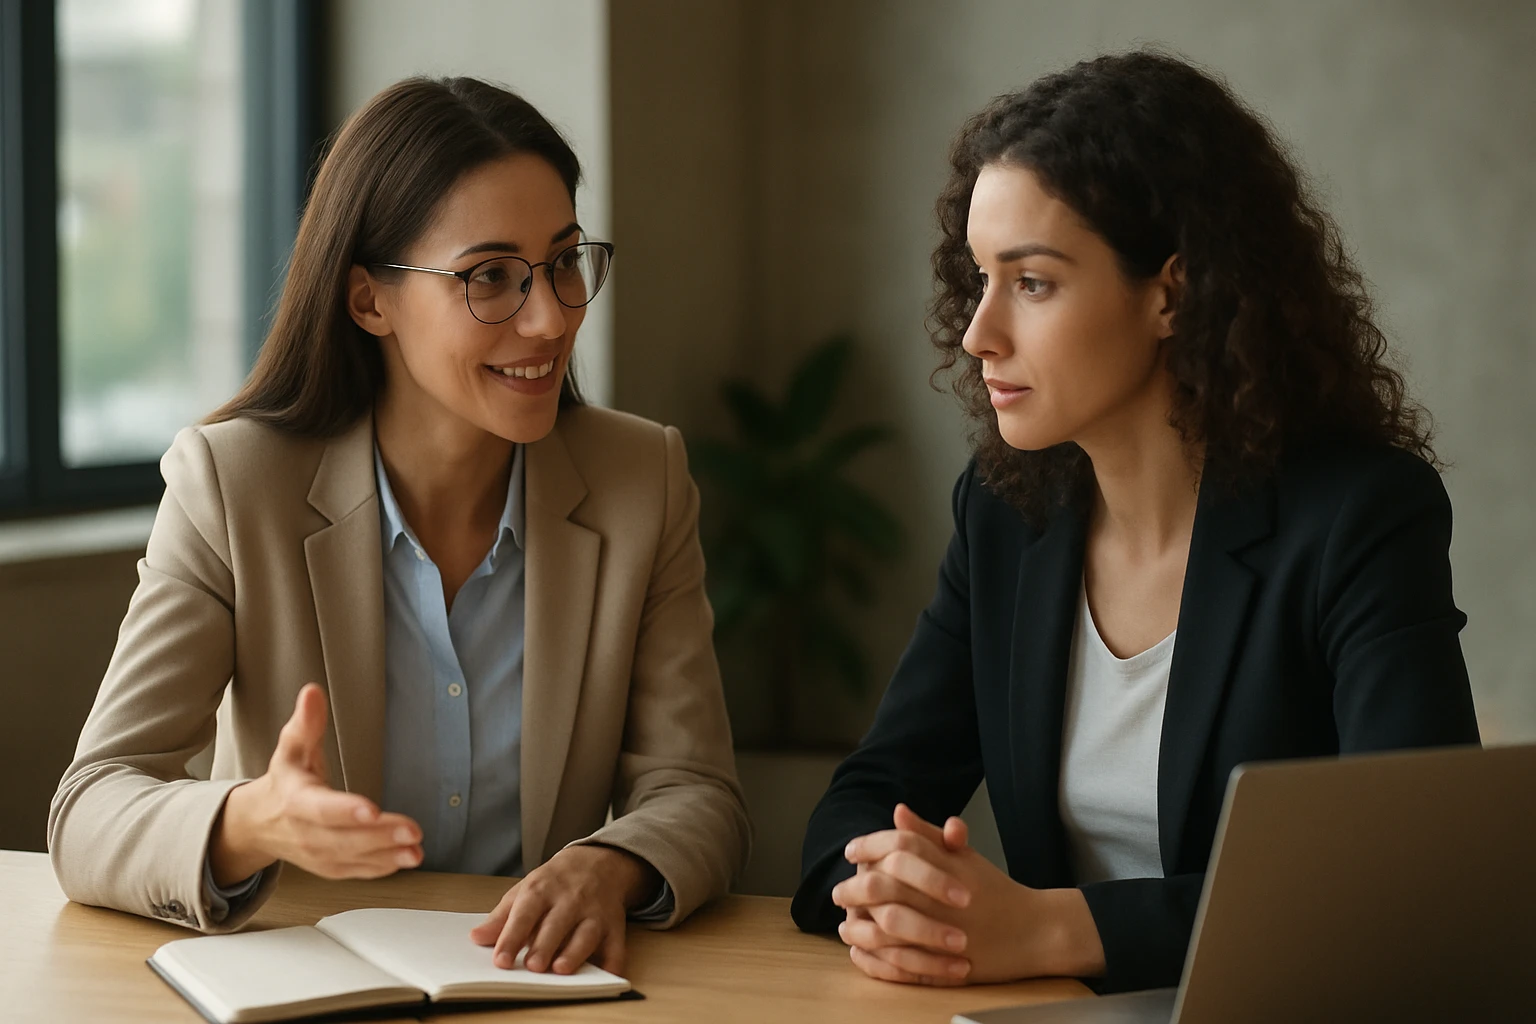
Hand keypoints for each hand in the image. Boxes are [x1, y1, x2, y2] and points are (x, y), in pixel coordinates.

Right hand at [210, 683, 423, 884]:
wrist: (261, 823)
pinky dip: (381, 868)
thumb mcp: (292, 748)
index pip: (320, 809)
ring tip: (416, 849)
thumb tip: (312, 691)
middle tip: (413, 830)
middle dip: (380, 836)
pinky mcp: (330, 866)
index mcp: (296, 801)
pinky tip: (406, 859)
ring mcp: (318, 854)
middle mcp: (306, 833)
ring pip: (353, 858)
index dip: (345, 810)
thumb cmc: (286, 779)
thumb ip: (306, 722)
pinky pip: (356, 870)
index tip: (371, 808)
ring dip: (387, 855)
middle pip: (344, 838)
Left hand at [470, 845, 659, 975]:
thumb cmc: (555, 882)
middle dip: (545, 945)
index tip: (501, 959)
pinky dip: (614, 960)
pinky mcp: (614, 924)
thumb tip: (477, 938)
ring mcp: (594, 911)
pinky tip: (607, 974)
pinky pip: (616, 944)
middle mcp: (569, 899)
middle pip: (557, 923)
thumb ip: (501, 917)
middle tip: (533, 966)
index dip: (512, 937)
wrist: (598, 862)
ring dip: (575, 951)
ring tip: (561, 968)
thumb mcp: (525, 890)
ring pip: (586, 932)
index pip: (524, 914)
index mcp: (542, 890)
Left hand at [835, 804, 1105, 984]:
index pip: (897, 848)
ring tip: (845, 925)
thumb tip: (898, 811)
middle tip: (838, 892)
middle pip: (883, 888)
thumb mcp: (963, 857)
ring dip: (859, 927)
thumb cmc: (994, 890)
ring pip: (885, 930)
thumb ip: (928, 836)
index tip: (851, 852)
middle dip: (854, 890)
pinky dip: (875, 960)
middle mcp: (940, 900)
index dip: (868, 847)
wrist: (1034, 930)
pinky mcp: (945, 966)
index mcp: (945, 868)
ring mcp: (941, 935)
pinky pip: (898, 965)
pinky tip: (861, 953)